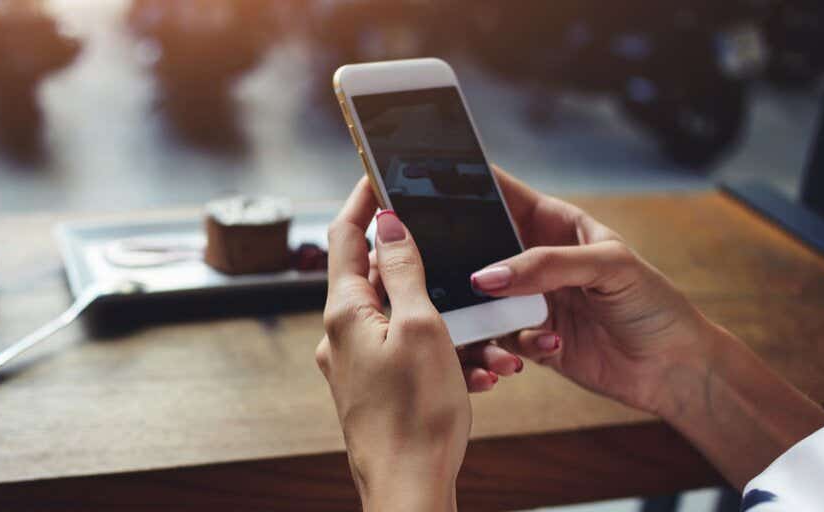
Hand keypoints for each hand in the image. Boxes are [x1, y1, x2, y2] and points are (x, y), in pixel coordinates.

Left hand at [317, 178, 497, 510]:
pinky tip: (473, 369)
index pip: (343, 236)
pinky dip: (438, 350)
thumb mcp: (421, 327)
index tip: (380, 173)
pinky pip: (404, 352)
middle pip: (371, 274)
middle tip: (448, 249)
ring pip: (397, 317)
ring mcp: (354, 363)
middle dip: (416, 262)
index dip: (361, 201)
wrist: (408, 489)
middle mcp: (341, 334)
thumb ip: (402, 271)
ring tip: (482, 336)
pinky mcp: (371, 387)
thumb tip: (386, 222)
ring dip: (439, 315)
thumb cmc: (417, 415)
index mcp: (345, 312)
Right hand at [465, 168, 714, 414]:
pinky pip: (494, 339)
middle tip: (444, 266)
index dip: (466, 184)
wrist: (672, 369)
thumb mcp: (609, 267)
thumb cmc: (653, 304)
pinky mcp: (525, 338)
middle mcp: (532, 258)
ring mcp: (526, 299)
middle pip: (475, 247)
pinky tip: (551, 346)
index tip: (429, 186)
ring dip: (482, 314)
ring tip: (508, 325)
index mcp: (552, 223)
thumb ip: (546, 265)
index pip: (499, 191)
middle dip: (458, 257)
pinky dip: (508, 346)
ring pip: (477, 298)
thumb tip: (486, 277)